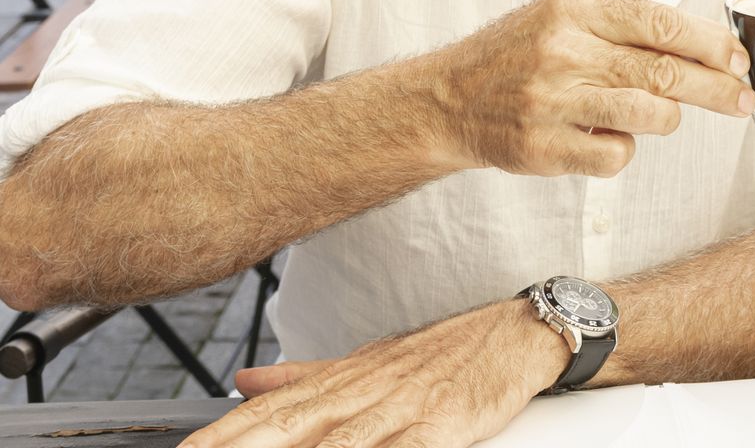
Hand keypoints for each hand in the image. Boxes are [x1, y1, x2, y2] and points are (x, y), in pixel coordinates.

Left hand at [180, 300, 566, 447]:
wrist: (522, 331)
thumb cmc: (448, 353)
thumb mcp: (371, 361)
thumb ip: (307, 377)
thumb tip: (242, 383)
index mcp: (343, 379)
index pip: (265, 413)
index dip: (219, 437)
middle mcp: (365, 391)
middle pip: (287, 428)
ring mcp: (404, 408)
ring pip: (338, 445)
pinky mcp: (444, 424)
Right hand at [431, 0, 753, 178]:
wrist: (446, 99)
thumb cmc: (519, 54)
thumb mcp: (562, 16)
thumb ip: (623, 25)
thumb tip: (705, 43)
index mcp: (573, 9)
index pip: (660, 22)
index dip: (710, 42)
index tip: (739, 58)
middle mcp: (562, 51)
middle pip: (664, 71)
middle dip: (716, 88)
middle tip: (743, 99)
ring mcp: (551, 102)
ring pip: (648, 114)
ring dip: (668, 119)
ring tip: (661, 115)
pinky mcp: (543, 148)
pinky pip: (615, 155)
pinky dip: (624, 149)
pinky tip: (606, 137)